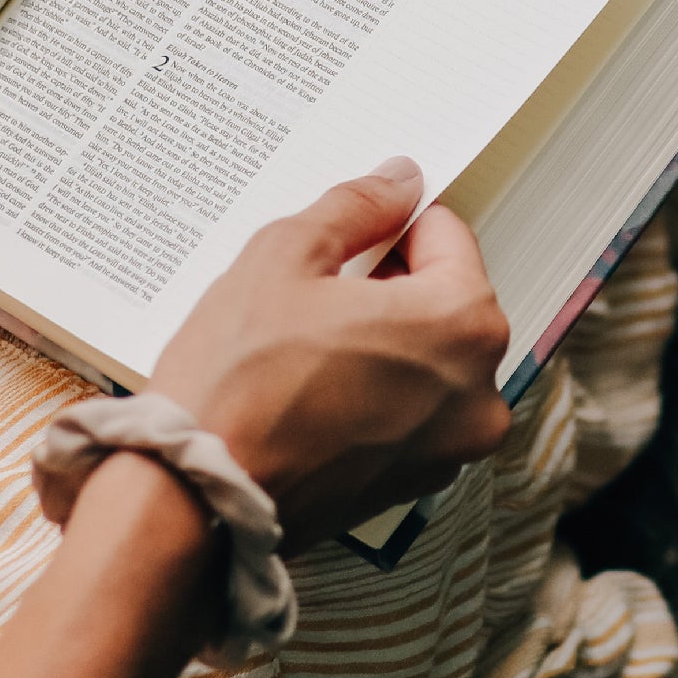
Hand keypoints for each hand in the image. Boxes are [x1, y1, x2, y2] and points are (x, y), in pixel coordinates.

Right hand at [147, 159, 513, 551]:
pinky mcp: (417, 483)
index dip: (392, 225)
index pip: (447, 236)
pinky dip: (376, 391)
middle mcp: (479, 391)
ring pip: (427, 357)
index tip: (351, 234)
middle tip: (317, 290)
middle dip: (389, 284)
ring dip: (383, 339)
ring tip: (308, 344)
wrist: (198, 496)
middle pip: (445, 299)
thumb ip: (356, 207)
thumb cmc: (238, 379)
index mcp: (464, 323)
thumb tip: (399, 181)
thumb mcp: (285, 255)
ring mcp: (453, 447)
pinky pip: (410, 410)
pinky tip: (313, 389)